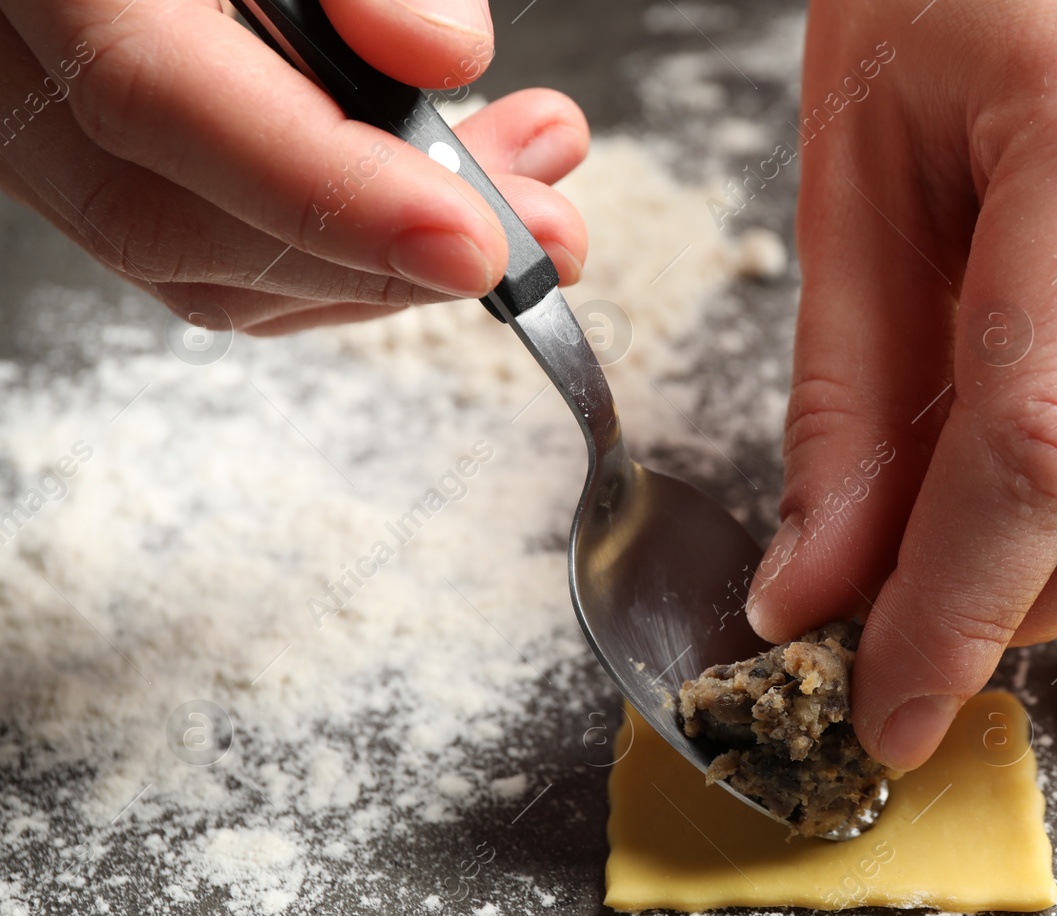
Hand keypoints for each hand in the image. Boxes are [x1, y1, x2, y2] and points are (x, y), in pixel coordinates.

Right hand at [0, 0, 587, 333]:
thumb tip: (435, 51)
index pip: (151, 92)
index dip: (323, 189)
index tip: (468, 241)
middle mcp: (9, 52)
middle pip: (169, 220)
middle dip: (381, 258)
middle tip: (543, 232)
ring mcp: (37, 114)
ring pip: (194, 255)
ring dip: (385, 263)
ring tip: (532, 193)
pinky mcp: (93, 147)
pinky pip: (208, 239)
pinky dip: (345, 246)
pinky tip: (451, 188)